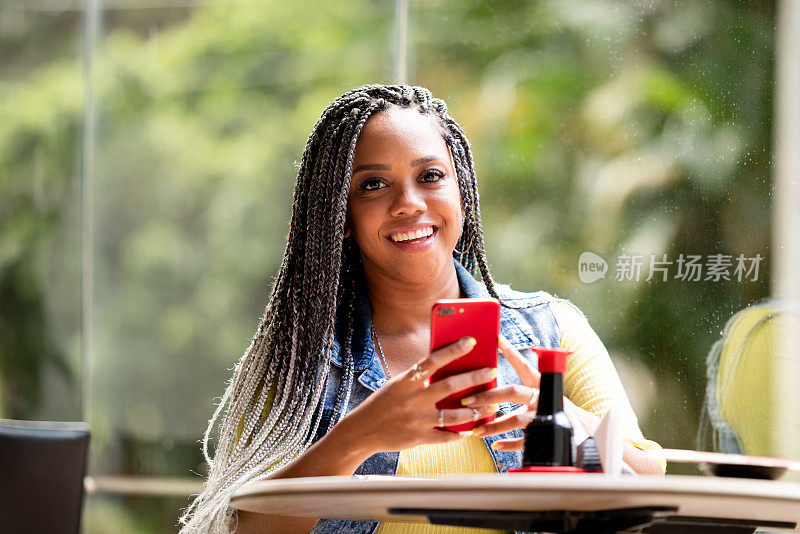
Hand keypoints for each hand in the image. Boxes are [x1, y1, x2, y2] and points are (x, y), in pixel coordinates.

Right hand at [335, 336, 499, 456]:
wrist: (362, 431)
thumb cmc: (382, 404)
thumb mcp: (396, 385)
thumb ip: (418, 378)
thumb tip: (444, 366)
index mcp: (405, 381)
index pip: (433, 361)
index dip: (453, 350)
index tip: (472, 341)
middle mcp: (412, 400)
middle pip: (450, 386)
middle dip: (475, 378)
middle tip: (491, 372)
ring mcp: (417, 420)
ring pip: (455, 415)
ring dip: (476, 410)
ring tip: (490, 406)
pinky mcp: (419, 438)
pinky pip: (446, 437)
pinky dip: (460, 433)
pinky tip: (471, 429)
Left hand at [462, 335, 599, 449]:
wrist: (580, 429)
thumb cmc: (551, 406)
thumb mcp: (540, 392)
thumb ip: (520, 386)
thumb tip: (494, 374)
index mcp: (541, 384)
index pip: (524, 365)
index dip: (511, 352)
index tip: (497, 339)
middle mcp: (541, 398)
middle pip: (514, 391)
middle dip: (490, 395)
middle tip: (468, 399)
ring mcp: (542, 416)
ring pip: (516, 419)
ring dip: (494, 425)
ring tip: (476, 429)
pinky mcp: (544, 435)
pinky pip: (524, 441)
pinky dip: (509, 444)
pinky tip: (496, 445)